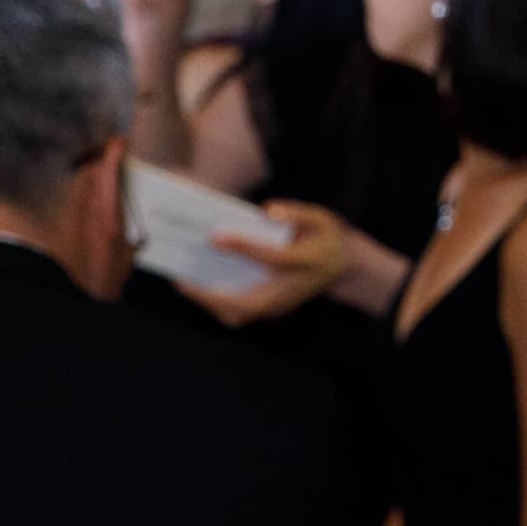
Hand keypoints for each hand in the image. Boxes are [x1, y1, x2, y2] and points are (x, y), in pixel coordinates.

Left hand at [181, 198, 349, 326]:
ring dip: (210, 303)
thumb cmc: (327, 237)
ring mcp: (284, 305)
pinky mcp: (274, 311)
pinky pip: (240, 313)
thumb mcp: (321, 216)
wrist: (345, 267)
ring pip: (241, 314)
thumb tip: (266, 211)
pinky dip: (217, 303)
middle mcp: (294, 289)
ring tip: (185, 283)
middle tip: (181, 279)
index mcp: (309, 261)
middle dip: (211, 295)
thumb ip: (297, 212)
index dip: (243, 248)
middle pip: (248, 303)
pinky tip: (200, 286)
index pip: (272, 258)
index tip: (214, 238)